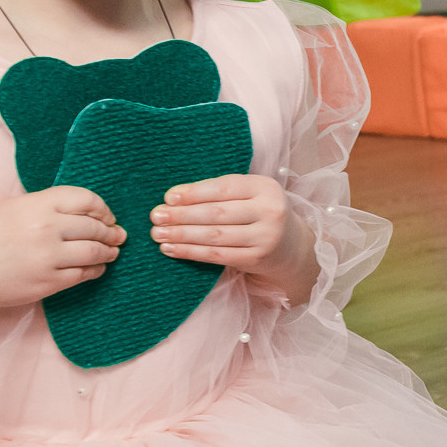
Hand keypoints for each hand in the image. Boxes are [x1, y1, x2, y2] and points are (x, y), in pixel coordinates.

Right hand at [0, 186, 121, 306]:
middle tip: (118, 235)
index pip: (85, 199)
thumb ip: (44, 203)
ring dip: (108, 252)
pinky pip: (83, 274)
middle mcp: (46, 228)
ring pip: (94, 251)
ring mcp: (48, 256)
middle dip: (111, 232)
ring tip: (112, 252)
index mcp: (37, 204)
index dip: (102, 208)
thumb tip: (84, 207)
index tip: (108, 216)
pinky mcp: (48, 281)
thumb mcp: (11, 206)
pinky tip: (96, 268)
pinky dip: (95, 270)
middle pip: (94, 227)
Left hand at [151, 173, 314, 295]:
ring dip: (181, 235)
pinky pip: (217, 255)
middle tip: (156, 216)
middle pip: (217, 213)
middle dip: (182, 215)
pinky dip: (191, 252)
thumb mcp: (249, 194)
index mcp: (266, 187)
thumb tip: (173, 198)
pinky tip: (171, 249)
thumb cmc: (258, 212)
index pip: (224, 188)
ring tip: (158, 234)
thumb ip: (220, 191)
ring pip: (215, 236)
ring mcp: (265, 237)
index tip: (168, 197)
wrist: (290, 244)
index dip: (194, 193)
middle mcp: (270, 211)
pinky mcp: (256, 258)